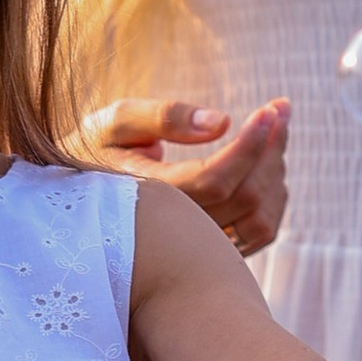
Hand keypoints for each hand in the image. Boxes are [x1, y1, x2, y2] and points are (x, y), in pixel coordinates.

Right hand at [80, 96, 289, 255]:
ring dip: (277, 170)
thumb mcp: (116, 122)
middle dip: (271, 147)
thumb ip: (164, 117)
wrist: (81, 198)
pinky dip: (275, 195)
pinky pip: (261, 232)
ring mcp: (196, 250)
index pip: (213, 179)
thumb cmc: (96, 149)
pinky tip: (268, 161)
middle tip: (280, 107)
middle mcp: (174, 233)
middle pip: (245, 196)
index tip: (271, 108)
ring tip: (275, 126)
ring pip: (261, 218)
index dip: (249, 144)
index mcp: (149, 199)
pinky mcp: (214, 253)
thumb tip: (221, 122)